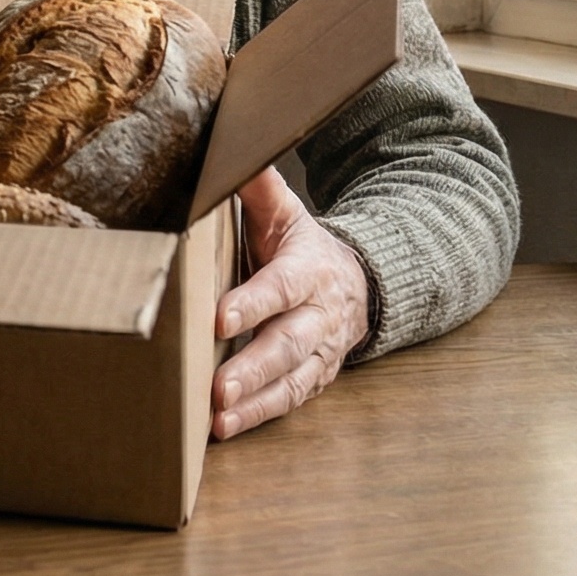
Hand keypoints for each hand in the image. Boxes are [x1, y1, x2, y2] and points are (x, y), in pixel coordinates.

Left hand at [210, 167, 367, 440]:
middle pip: (288, 343)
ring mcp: (321, 351)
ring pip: (291, 379)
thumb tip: (226, 146)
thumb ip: (257, 186)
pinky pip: (290, 400)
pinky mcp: (316, 377)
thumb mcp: (285, 212)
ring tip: (218, 419)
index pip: (280, 286)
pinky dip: (259, 416)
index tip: (218, 319)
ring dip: (255, 402)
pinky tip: (224, 430)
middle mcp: (319, 314)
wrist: (359, 284)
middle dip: (253, 367)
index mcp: (308, 268)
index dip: (253, 303)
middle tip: (217, 388)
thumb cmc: (302, 247)